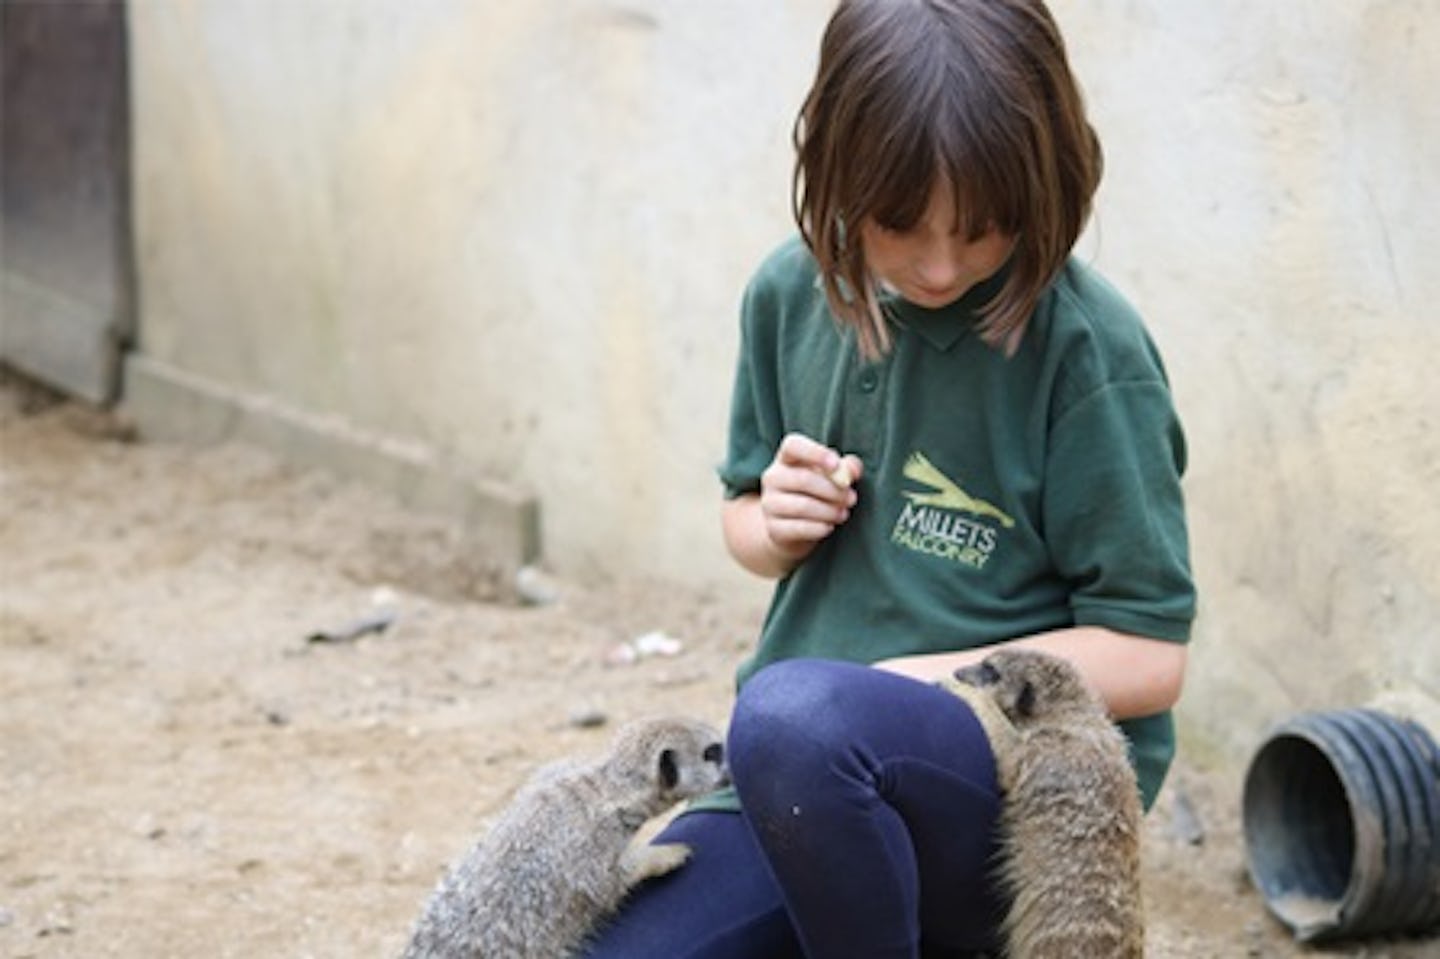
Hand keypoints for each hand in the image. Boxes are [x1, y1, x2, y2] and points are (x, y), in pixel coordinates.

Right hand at [757, 433, 862, 562]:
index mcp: (786, 458)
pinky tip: (829, 526)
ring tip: (843, 513)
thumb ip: (846, 468)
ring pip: (802, 506)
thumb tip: (851, 471)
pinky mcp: (773, 528)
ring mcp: (769, 503)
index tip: (836, 465)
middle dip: (833, 491)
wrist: (792, 527)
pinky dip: (819, 528)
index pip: (793, 446)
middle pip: (803, 479)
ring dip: (829, 511)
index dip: (815, 453)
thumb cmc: (816, 493)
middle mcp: (773, 478)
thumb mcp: (832, 475)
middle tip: (851, 499)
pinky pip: (799, 528)